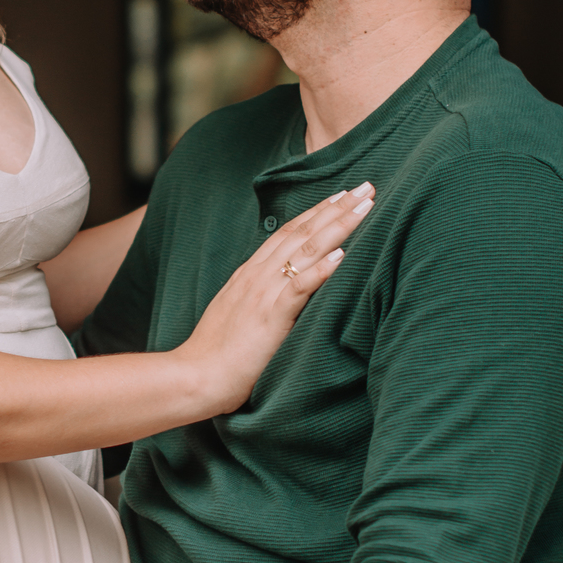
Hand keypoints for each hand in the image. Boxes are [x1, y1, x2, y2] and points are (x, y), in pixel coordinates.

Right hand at [176, 181, 373, 413]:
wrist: (196, 376)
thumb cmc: (218, 354)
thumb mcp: (239, 314)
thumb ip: (259, 297)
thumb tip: (281, 290)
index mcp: (251, 274)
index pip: (288, 232)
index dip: (316, 211)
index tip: (342, 194)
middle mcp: (258, 276)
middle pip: (302, 232)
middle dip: (337, 208)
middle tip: (367, 186)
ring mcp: (264, 294)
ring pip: (305, 251)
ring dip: (338, 226)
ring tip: (365, 208)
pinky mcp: (271, 318)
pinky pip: (298, 288)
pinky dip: (320, 269)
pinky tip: (342, 254)